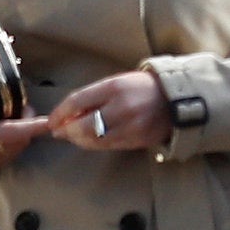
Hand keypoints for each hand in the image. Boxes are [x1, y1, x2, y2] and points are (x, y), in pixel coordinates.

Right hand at [0, 92, 50, 174]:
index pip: (11, 132)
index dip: (33, 126)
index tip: (49, 121)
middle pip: (18, 142)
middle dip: (28, 126)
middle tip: (22, 109)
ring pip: (15, 150)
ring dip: (21, 136)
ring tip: (12, 119)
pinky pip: (8, 157)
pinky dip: (12, 144)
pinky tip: (5, 133)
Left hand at [40, 70, 172, 153]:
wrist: (177, 99)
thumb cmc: (141, 88)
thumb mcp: (115, 83)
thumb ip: (92, 97)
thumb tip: (67, 116)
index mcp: (115, 88)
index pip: (77, 102)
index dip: (60, 113)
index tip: (51, 120)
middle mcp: (123, 108)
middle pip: (83, 127)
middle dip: (67, 131)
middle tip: (60, 131)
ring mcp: (132, 126)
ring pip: (94, 140)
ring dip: (79, 140)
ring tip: (75, 135)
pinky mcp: (139, 140)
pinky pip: (109, 146)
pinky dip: (96, 144)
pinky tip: (93, 139)